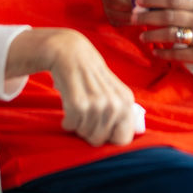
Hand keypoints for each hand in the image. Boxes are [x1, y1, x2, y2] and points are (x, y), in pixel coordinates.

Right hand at [8, 28, 136, 145]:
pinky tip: (68, 106)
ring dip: (77, 124)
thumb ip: (120, 112)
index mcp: (126, 101)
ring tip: (78, 106)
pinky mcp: (78, 103)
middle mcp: (115, 104)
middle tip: (85, 113)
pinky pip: (71, 126)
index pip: (122, 140)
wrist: (70, 52)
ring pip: (84, 134)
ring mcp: (97, 103)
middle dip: (89, 132)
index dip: (108, 137)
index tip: (100, 127)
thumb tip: (122, 141)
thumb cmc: (91, 76)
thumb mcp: (113, 91)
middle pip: (100, 140)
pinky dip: (66, 121)